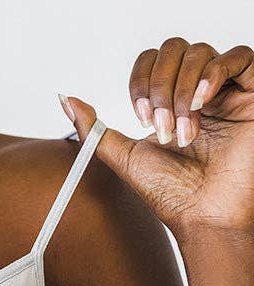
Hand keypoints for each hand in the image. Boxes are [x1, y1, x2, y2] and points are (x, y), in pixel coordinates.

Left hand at [58, 38, 253, 238]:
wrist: (203, 217)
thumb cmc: (171, 194)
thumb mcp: (122, 156)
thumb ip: (94, 129)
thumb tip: (66, 100)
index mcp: (172, 103)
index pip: (152, 62)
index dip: (140, 80)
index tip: (139, 116)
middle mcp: (201, 94)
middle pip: (174, 50)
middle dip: (158, 86)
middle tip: (159, 125)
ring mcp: (229, 93)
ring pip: (201, 53)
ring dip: (181, 91)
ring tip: (182, 131)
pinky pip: (242, 57)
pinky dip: (214, 73)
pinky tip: (201, 101)